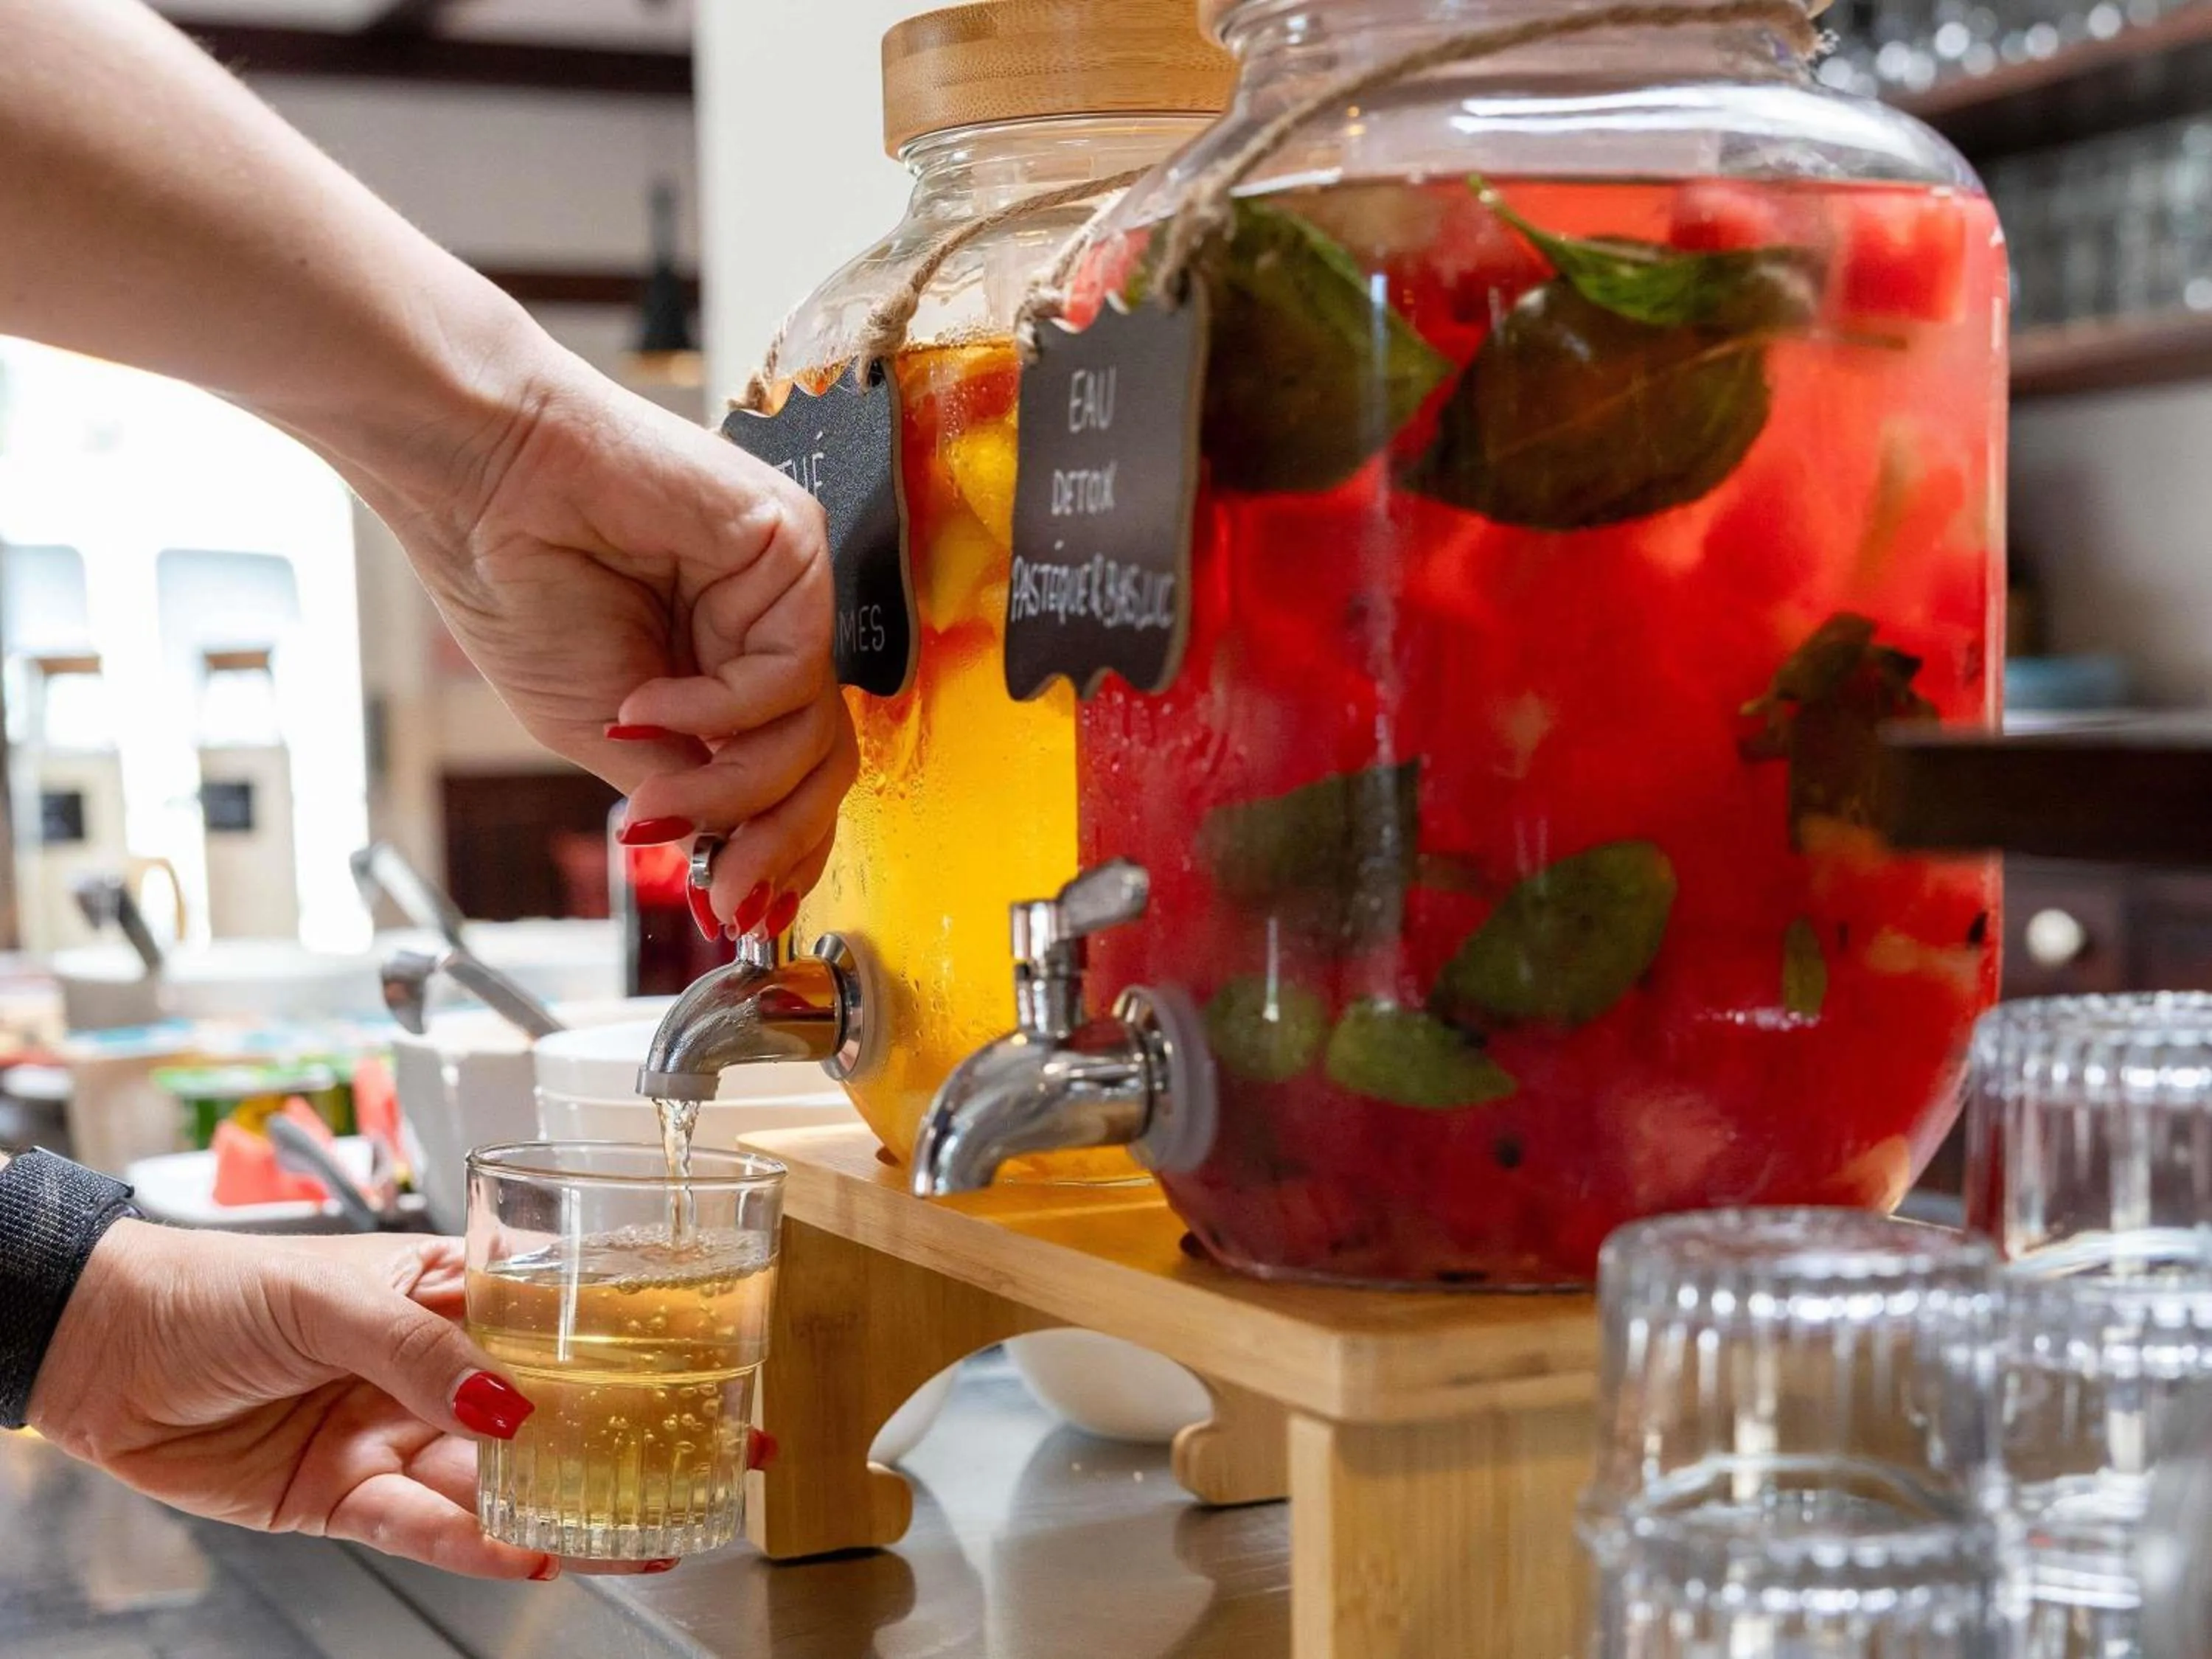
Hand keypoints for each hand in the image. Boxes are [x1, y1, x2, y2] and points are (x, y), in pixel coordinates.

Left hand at [27, 1222, 658, 1579]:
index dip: (636, 1347)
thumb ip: (424, 1352)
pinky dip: (471, 1542)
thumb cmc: (214, 1284)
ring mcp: (388, 1434)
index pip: (558, 1321)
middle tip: (703, 1470)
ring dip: (560, 1510)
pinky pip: (421, 1525)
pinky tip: (527, 1552)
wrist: (99, 1346)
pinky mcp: (341, 1497)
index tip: (709, 1369)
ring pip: (494, 1482)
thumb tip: (507, 1408)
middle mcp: (427, 1368)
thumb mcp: (334, 1296)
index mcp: (442, 1294)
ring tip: (628, 1535)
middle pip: (544, 1413)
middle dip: (624, 1442)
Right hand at [349, 337, 856, 939]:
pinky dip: (720, 712)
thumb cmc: (518, 586)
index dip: (780, 852)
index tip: (743, 913)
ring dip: (733, 790)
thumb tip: (735, 872)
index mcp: (721, 671)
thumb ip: (685, 792)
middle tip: (727, 892)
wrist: (478, 485)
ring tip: (655, 800)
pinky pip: (791, 672)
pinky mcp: (789, 548)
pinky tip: (649, 703)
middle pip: (821, 765)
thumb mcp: (600, 734)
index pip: (791, 777)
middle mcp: (762, 632)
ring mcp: (782, 593)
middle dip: (776, 843)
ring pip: (813, 734)